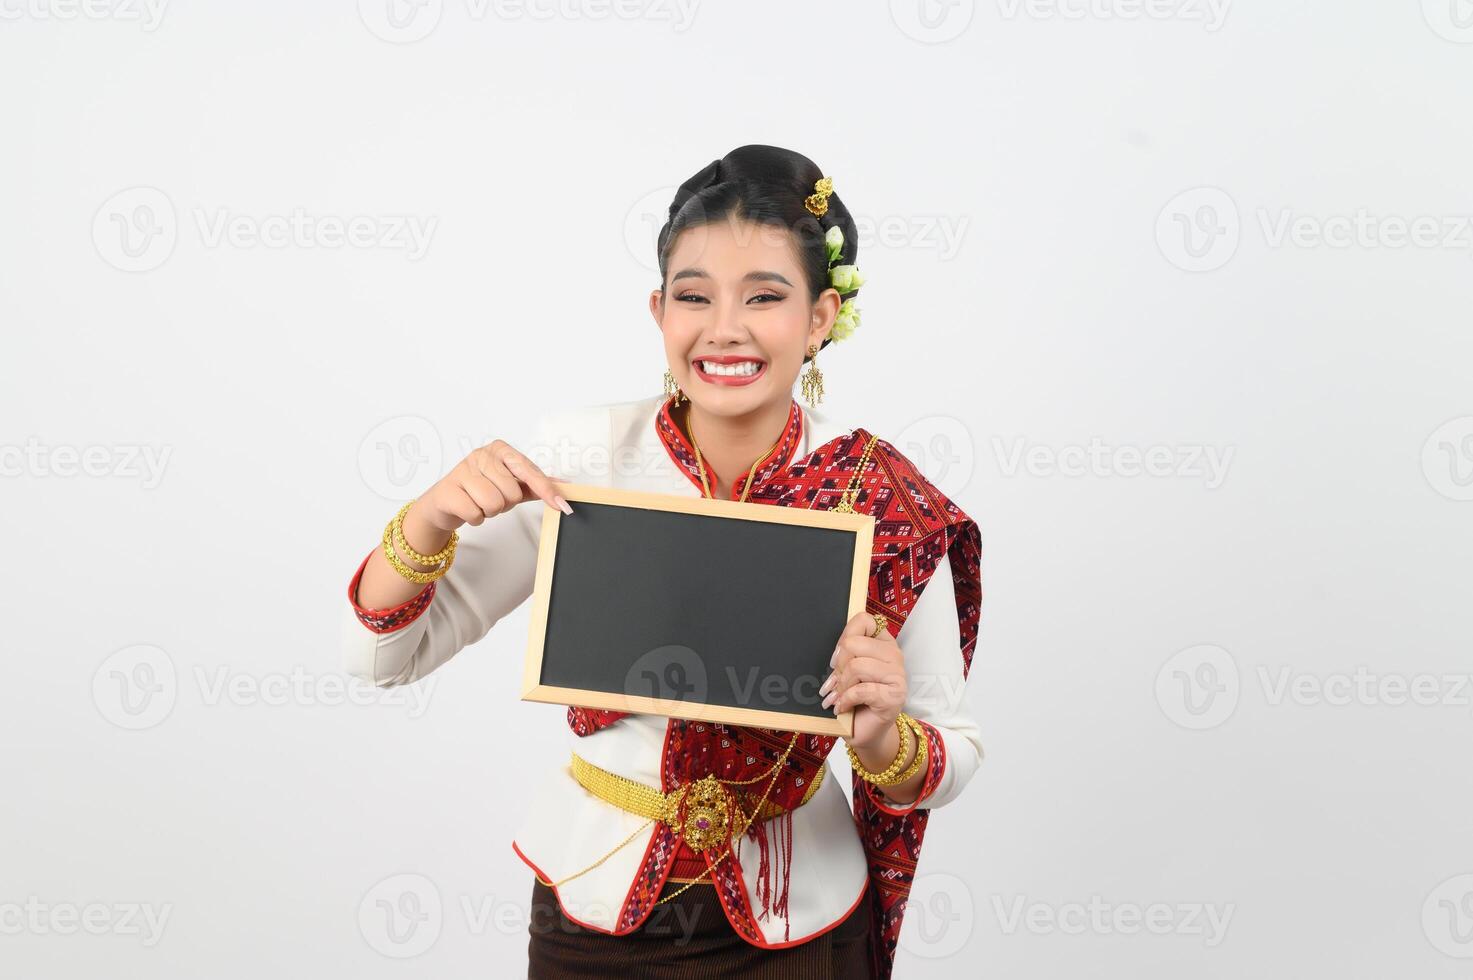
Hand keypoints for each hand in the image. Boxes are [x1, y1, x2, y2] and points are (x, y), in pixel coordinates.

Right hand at [415, 439, 571, 531]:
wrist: (445, 502)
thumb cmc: (481, 489)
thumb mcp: (511, 485)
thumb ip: (536, 484)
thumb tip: (564, 485)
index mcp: (500, 450)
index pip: (529, 471)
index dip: (546, 490)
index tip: (562, 505)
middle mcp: (481, 455)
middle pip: (511, 492)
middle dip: (505, 503)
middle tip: (492, 498)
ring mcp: (462, 470)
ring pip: (494, 504)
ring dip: (489, 512)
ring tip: (479, 503)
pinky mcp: (448, 490)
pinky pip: (475, 514)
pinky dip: (475, 518)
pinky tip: (467, 508)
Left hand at [819, 610, 906, 750]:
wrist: (865, 731)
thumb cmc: (855, 699)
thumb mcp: (847, 671)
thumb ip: (845, 653)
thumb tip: (835, 653)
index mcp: (883, 643)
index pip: (863, 620)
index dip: (844, 637)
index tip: (838, 658)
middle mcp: (894, 655)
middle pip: (853, 643)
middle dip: (838, 666)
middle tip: (837, 682)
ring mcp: (897, 676)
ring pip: (856, 666)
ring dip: (842, 686)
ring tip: (840, 697)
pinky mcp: (894, 697)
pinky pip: (861, 690)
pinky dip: (846, 700)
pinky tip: (843, 707)